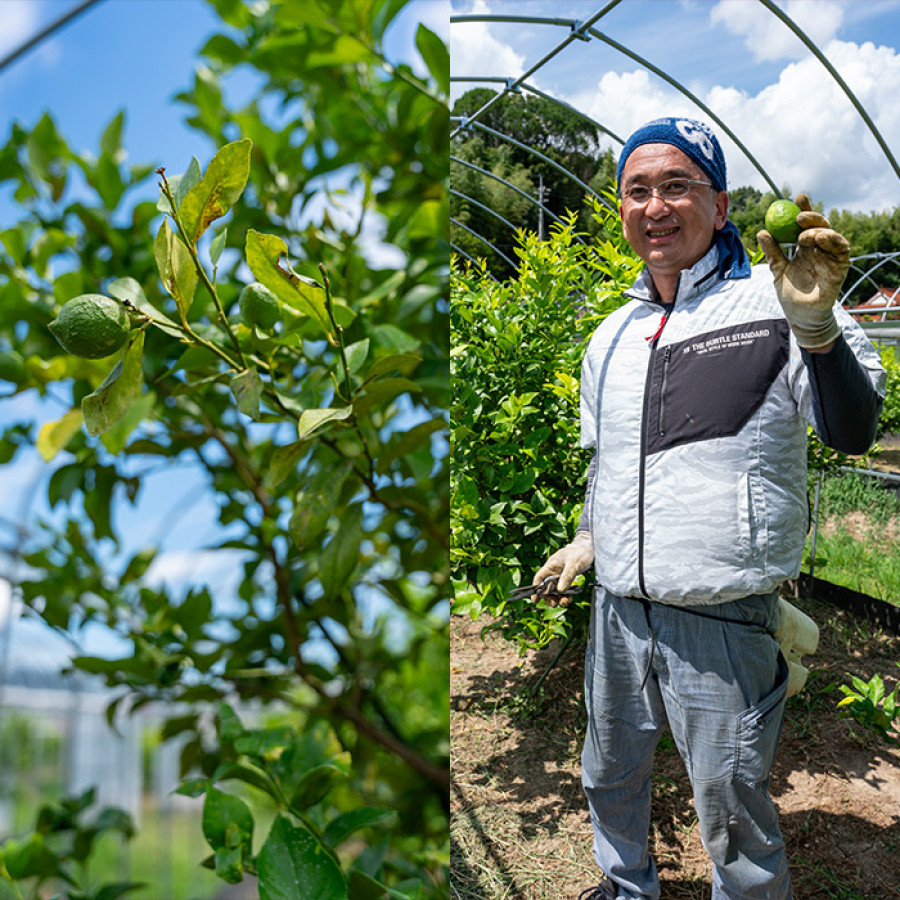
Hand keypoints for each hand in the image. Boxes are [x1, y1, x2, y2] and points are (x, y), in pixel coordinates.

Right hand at [531, 531, 592, 600]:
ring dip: (558, 598)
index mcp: (550, 566)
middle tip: (554, 604)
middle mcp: (553, 573)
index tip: (535, 599)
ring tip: (564, 602)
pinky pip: (564, 590)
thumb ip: (566, 577)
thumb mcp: (573, 564)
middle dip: (549, 597)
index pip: (539, 579)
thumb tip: (560, 590)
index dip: (535, 589)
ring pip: (555, 591)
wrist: (588, 548)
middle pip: (546, 588)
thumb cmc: (578, 553)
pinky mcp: (567, 579)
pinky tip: (569, 599)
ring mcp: (560, 576)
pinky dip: (565, 596)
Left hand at [757, 194, 849, 349]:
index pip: (804, 225)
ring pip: (830, 234)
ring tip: (806, 235)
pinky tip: (822, 238)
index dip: (802, 210)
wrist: (801, 315)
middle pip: (818, 225)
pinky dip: (833, 241)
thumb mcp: (777, 270)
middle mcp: (818, 248)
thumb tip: (761, 231)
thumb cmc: (790, 294)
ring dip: (819, 230)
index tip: (795, 198)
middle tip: (798, 216)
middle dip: (810, 217)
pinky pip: (841, 249)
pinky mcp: (841, 265)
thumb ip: (772, 252)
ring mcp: (830, 256)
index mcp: (803, 247)